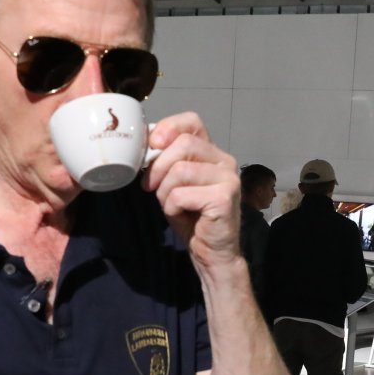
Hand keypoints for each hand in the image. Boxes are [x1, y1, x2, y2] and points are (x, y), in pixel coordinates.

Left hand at [143, 112, 240, 271]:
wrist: (210, 252)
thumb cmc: (191, 217)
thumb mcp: (172, 183)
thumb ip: (165, 161)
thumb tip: (145, 142)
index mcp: (212, 153)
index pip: (191, 122)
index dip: (168, 128)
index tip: (151, 146)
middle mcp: (225, 161)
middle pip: (183, 144)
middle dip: (158, 166)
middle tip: (150, 186)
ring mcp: (228, 178)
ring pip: (180, 170)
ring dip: (164, 191)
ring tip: (171, 205)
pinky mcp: (224, 198)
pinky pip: (182, 194)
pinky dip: (172, 207)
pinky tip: (181, 215)